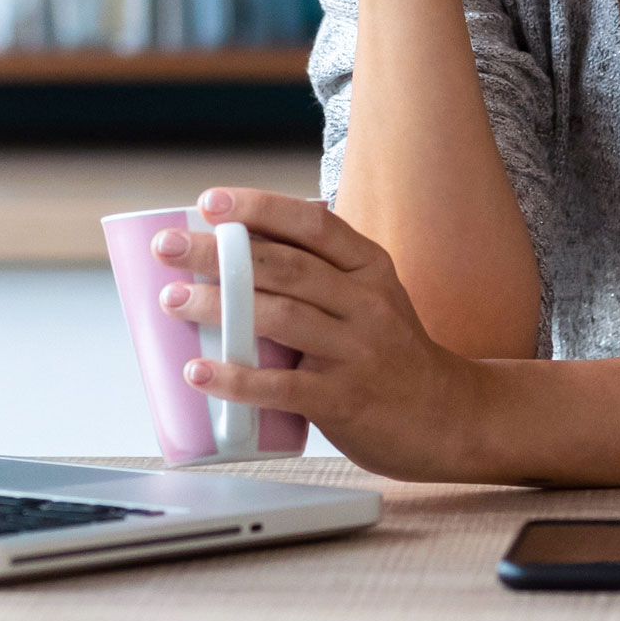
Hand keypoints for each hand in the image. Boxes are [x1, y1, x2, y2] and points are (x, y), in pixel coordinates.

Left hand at [152, 187, 507, 481]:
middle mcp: (366, 302)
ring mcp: (357, 351)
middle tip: (168, 248)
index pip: (312, 224)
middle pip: (283, 267)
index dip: (259, 208)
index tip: (209, 202)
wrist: (451, 418)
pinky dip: (235, 379)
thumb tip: (231, 258)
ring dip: (218, 307)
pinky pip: (282, 387)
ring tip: (172, 300)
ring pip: (279, 317)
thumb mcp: (371, 299)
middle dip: (219, 253)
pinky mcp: (345, 400)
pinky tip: (198, 374)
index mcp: (369, 267)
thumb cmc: (392, 354)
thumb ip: (319, 277)